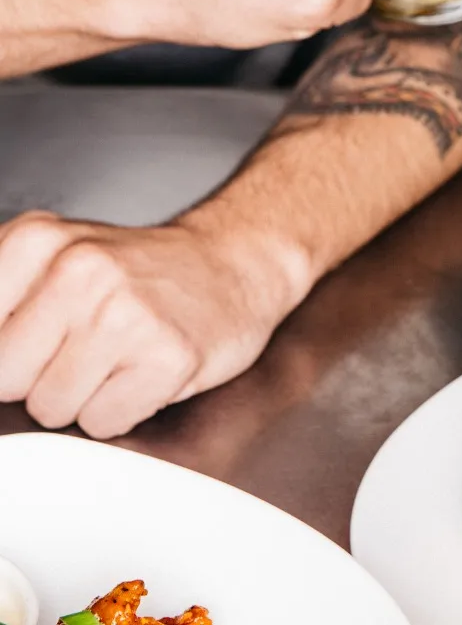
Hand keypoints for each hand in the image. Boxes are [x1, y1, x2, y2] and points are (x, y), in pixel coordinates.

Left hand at [0, 211, 300, 437]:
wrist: (237, 262)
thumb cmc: (144, 273)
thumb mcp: (58, 257)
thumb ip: (3, 301)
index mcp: (38, 240)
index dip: (9, 350)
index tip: (42, 337)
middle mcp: (79, 269)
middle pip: (4, 379)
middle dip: (40, 377)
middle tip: (88, 344)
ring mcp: (125, 313)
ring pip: (51, 407)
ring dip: (85, 395)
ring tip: (122, 355)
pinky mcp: (166, 356)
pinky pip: (103, 423)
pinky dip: (125, 407)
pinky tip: (148, 368)